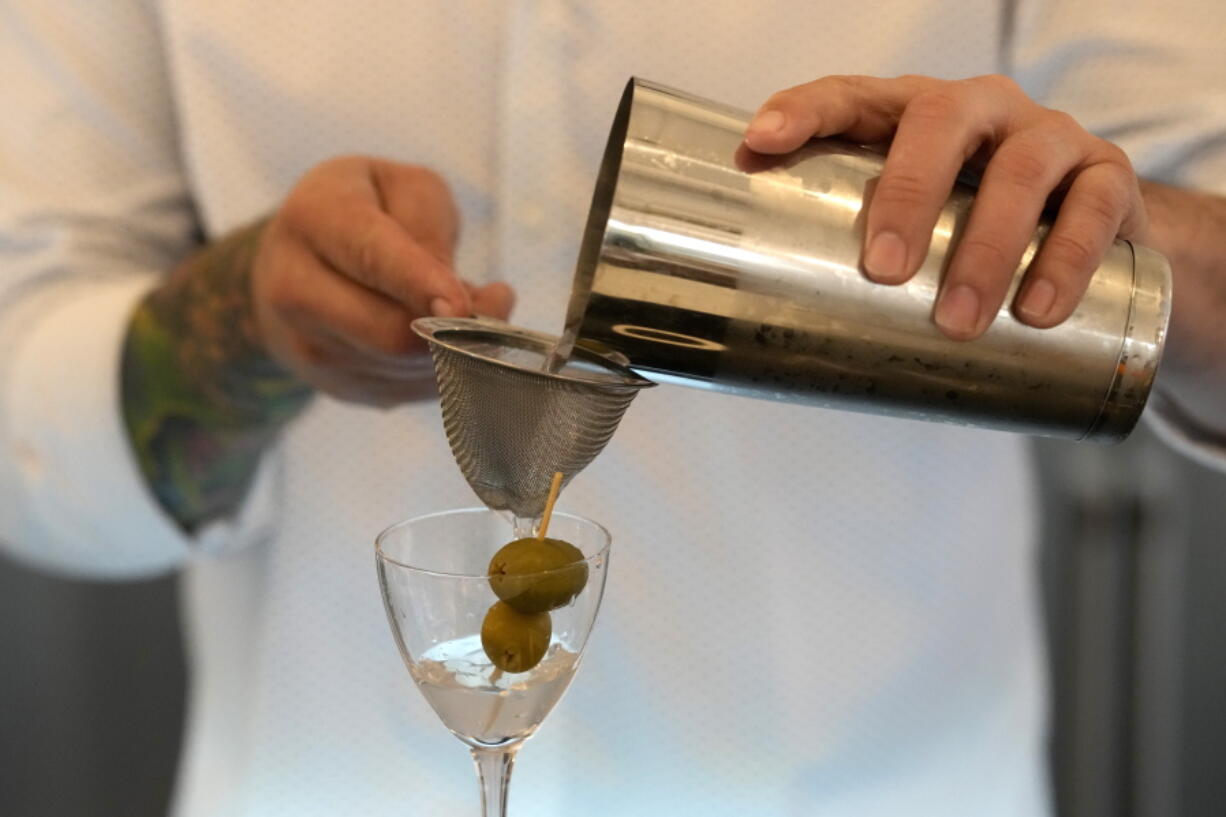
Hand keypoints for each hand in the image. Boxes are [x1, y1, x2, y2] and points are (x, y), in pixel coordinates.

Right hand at [252, 156, 513, 404]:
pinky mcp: (339, 387)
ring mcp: (310, 348)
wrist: (294, 260)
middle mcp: (294, 288)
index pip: (371, 259)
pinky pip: (412, 389)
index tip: (462, 305)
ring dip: (456, 344)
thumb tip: (454, 301)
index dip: (420, 285)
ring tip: (464, 306)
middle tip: (499, 299)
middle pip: (390, 334)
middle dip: (458, 326)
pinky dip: (445, 364)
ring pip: (408, 367)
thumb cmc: (365, 210)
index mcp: (313, 219)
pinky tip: (443, 333)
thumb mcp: (401, 185)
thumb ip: (429, 226)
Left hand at [744, 74, 1148, 339]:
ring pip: (1019, 171)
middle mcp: (980, 110)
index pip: (854, 96)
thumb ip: (858, 253)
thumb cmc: (973, 229)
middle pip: (938, 122)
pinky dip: (1063, 261)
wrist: (1092, 238)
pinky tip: (1037, 311)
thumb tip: (775, 328)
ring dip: (986, 249)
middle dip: (906, 193)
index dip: (807, 110)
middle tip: (882, 269)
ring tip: (959, 321)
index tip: (761, 142)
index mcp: (915, 115)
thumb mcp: (916, 229)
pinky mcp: (1107, 176)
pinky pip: (1092, 208)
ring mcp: (1047, 137)